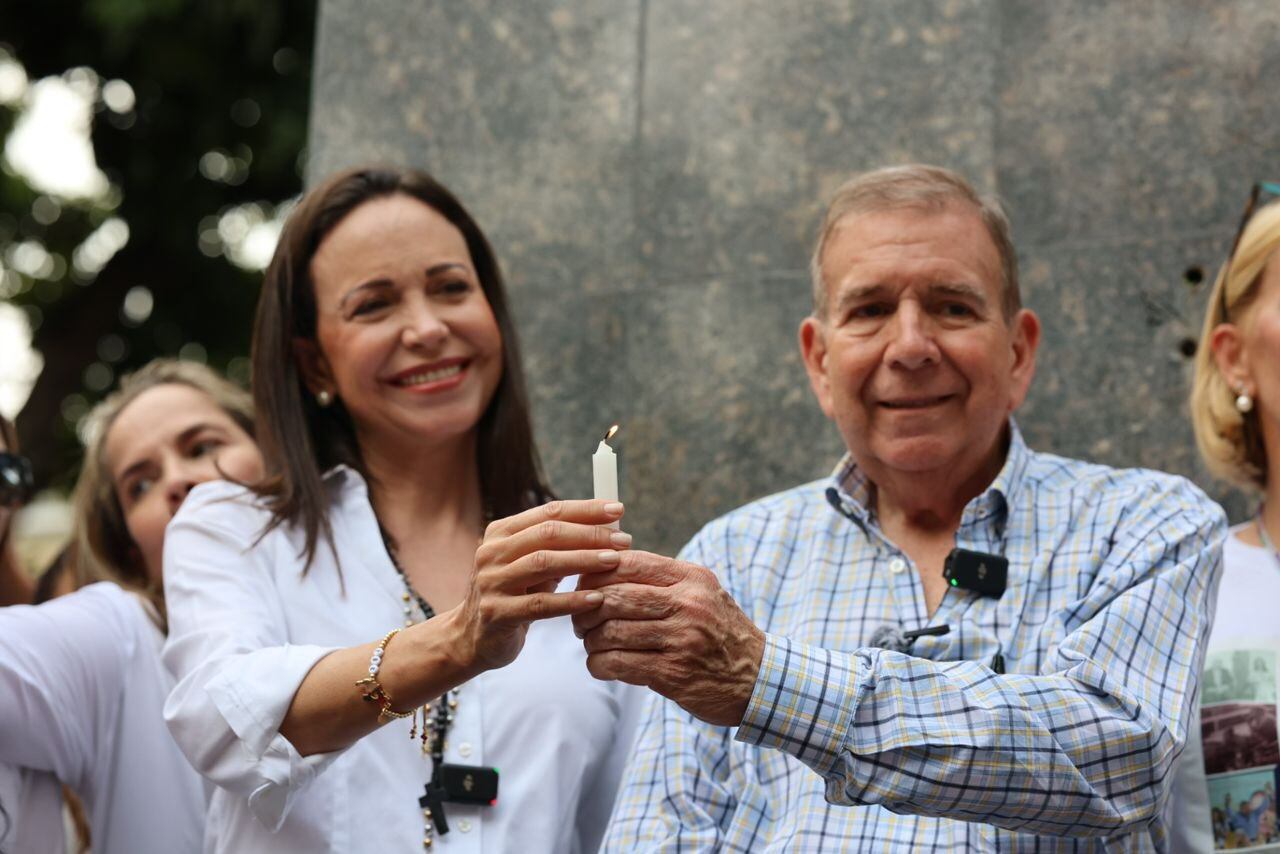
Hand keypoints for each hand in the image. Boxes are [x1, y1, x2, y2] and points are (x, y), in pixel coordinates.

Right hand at [452, 499, 630, 674]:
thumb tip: (608, 527)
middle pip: (548, 533)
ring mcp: (492, 582)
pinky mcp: (497, 613)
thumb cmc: (513, 595)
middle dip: (590, 533)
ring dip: (584, 560)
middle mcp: (492, 552)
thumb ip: (559, 547)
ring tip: (615, 561)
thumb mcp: (531, 566)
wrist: (471, 637)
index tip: (617, 509)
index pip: (549, 512)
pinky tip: (597, 598)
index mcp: (501, 532)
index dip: (586, 509)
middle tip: (623, 539)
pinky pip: (541, 605)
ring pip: (544, 563)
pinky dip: (572, 600)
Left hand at [573, 551, 764, 725]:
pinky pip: (618, 663)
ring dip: (591, 641)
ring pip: (610, 631)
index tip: (583, 587)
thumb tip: (604, 567)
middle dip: (585, 610)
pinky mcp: (674, 673)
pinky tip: (601, 666)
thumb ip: (661, 580)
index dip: (595, 573)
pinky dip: (599, 665)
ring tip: (593, 645)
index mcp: (691, 578)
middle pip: (613, 596)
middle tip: (581, 622)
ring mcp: (682, 639)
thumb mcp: (702, 594)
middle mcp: (687, 604)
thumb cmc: (720, 633)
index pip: (628, 562)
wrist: (759, 678)